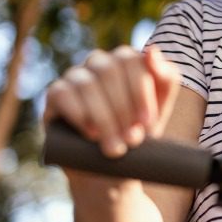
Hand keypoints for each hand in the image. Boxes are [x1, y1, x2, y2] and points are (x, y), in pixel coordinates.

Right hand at [42, 45, 179, 157]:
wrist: (111, 170)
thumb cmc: (138, 133)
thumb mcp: (159, 108)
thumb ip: (165, 78)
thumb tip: (151, 51)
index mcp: (126, 61)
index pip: (130, 60)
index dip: (140, 92)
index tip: (148, 123)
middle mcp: (99, 62)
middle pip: (109, 70)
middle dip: (123, 108)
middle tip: (132, 140)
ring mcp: (75, 76)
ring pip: (87, 84)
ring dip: (104, 118)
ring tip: (115, 148)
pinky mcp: (55, 94)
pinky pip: (63, 93)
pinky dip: (79, 114)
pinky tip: (91, 134)